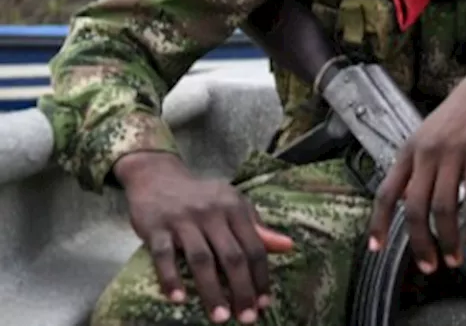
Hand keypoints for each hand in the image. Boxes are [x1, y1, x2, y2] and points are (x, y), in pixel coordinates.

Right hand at [113, 152, 293, 324]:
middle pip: (231, 256)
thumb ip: (257, 227)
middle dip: (242, 289)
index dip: (260, 276)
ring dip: (212, 291)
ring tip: (220, 317)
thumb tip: (288, 246)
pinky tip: (179, 300)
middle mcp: (212, 212)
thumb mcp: (233, 205)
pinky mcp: (155, 227)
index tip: (264, 303)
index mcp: (234, 207)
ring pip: (201, 259)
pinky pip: (163, 256)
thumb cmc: (202, 197)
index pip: (254, 246)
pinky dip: (171, 278)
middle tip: (247, 318)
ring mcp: (183, 220)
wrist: (157, 177)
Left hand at [367, 41, 465, 274]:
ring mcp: (455, 149)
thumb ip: (425, 160)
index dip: (378, 223)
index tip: (376, 248)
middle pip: (414, 207)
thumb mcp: (437, 129)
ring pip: (443, 206)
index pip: (386, 191)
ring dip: (449, 239)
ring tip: (456, 257)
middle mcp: (428, 149)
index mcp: (412, 145)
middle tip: (430, 265)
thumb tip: (415, 196)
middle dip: (420, 243)